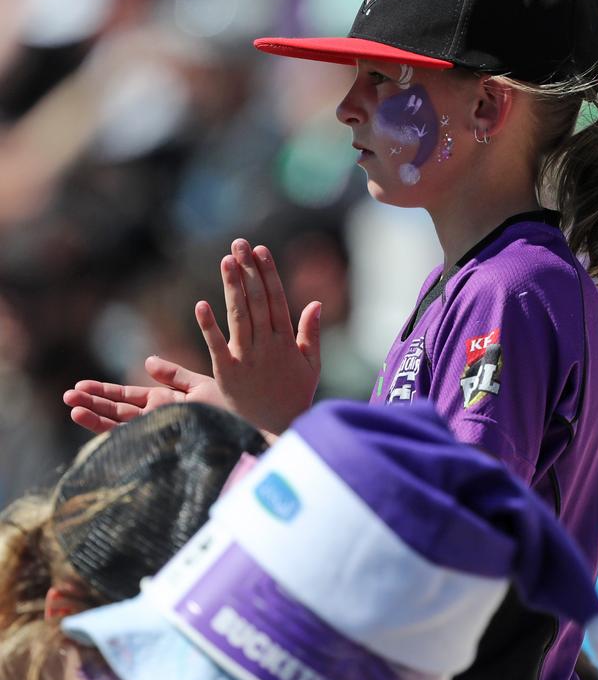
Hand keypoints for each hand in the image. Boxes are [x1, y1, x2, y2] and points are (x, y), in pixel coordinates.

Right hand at [64, 357, 226, 433]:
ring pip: (120, 424)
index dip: (105, 391)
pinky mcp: (162, 441)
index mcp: (164, 401)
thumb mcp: (201, 386)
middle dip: (93, 402)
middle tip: (66, 395)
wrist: (246, 431)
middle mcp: (156, 417)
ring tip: (73, 408)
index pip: (127, 396)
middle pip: (118, 409)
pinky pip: (134, 437)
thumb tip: (146, 361)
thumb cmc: (229, 410)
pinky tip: (97, 424)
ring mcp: (157, 430)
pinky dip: (115, 432)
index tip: (81, 386)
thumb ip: (174, 375)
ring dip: (96, 416)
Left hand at [195, 239, 321, 433]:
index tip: (260, 250)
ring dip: (233, 287)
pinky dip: (209, 327)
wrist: (277, 434)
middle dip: (248, 271)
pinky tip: (201, 305)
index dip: (268, 273)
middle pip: (257, 301)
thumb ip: (311, 334)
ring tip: (226, 260)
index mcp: (286, 342)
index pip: (276, 299)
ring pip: (240, 316)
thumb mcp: (310, 367)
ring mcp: (247, 360)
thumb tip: (314, 302)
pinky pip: (216, 347)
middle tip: (238, 244)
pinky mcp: (227, 376)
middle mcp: (267, 347)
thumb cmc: (294, 400)